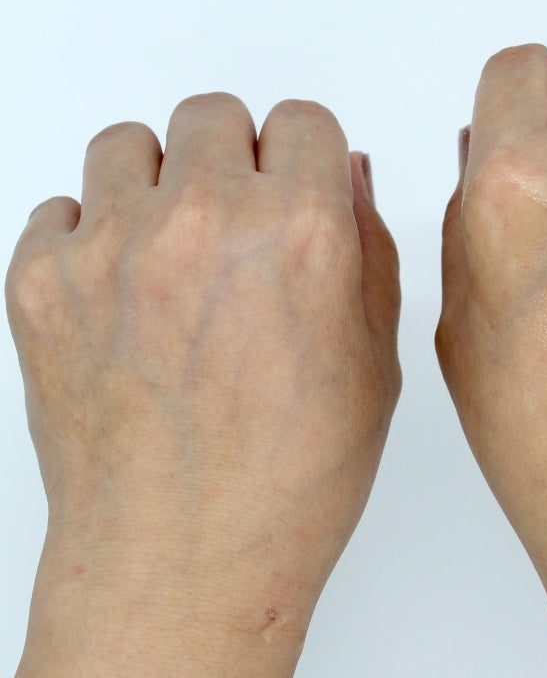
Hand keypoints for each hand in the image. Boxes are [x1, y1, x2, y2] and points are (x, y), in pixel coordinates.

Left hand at [2, 93, 399, 677]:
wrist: (180, 563)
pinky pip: (62, 209)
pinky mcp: (41, 282)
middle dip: (236, 158)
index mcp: (300, 236)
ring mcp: (112, 248)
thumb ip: (367, 250)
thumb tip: (343, 180)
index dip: (307, 156)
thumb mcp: (375, 362)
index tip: (297, 183)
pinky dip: (94, 237)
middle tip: (239, 220)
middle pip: (214, 114)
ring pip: (129, 145)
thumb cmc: (287, 483)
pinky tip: (125, 296)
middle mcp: (204, 223)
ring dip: (160, 185)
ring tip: (176, 253)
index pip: (303, 120)